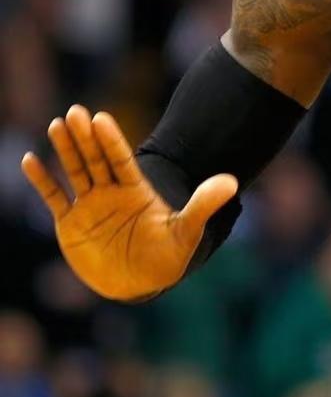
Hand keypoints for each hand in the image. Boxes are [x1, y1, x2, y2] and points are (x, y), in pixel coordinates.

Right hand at [21, 106, 237, 300]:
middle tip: (75, 112)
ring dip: (66, 149)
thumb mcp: (187, 232)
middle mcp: (111, 192)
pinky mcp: (70, 224)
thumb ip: (203, 205)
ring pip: (75, 171)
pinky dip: (42, 180)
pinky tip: (32, 160)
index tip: (102, 118)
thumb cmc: (167, 257)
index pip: (122, 160)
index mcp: (137, 190)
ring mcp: (89, 206)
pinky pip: (54, 197)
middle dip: (86, 137)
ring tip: (57, 124)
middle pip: (96, 159)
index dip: (112, 141)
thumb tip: (231, 182)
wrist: (141, 284)